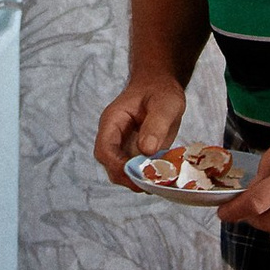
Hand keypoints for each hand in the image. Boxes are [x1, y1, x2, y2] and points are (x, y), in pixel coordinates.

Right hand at [95, 71, 185, 186]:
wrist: (160, 86)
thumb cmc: (161, 91)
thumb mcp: (165, 104)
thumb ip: (156, 125)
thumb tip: (147, 150)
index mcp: (112, 122)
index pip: (104, 150)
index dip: (117, 166)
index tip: (137, 174)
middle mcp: (113, 137)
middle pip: (110, 165)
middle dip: (128, 178)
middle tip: (152, 183)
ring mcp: (123, 147)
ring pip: (122, 172)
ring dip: (138, 180)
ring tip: (160, 181)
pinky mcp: (135, 154)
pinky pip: (136, 171)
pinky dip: (147, 177)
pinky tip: (163, 177)